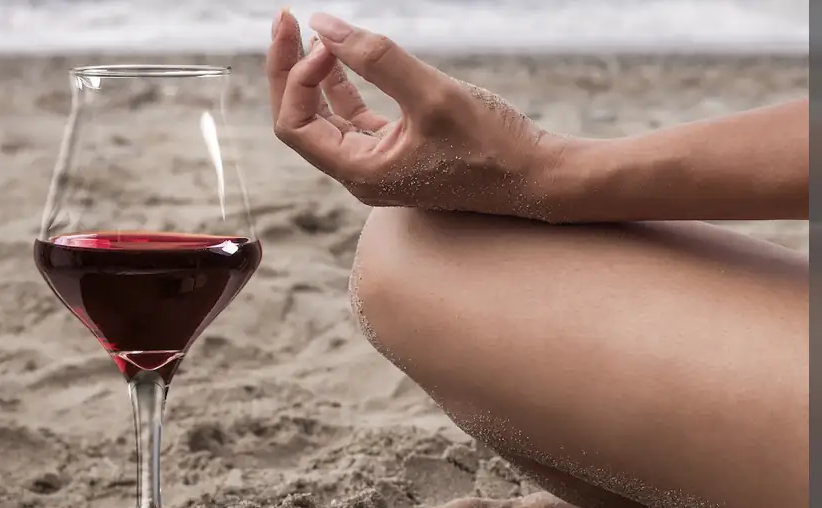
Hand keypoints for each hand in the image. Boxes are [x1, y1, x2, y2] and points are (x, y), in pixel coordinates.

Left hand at [266, 10, 567, 218]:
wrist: (535, 177)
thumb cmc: (490, 145)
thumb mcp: (432, 95)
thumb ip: (376, 59)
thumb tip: (323, 26)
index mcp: (359, 172)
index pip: (296, 125)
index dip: (297, 77)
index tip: (324, 40)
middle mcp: (359, 174)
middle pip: (301, 120)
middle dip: (290, 69)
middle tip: (286, 18)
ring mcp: (377, 164)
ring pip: (325, 117)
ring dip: (313, 73)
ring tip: (310, 31)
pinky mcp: (396, 151)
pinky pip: (354, 118)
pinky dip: (342, 85)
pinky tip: (339, 55)